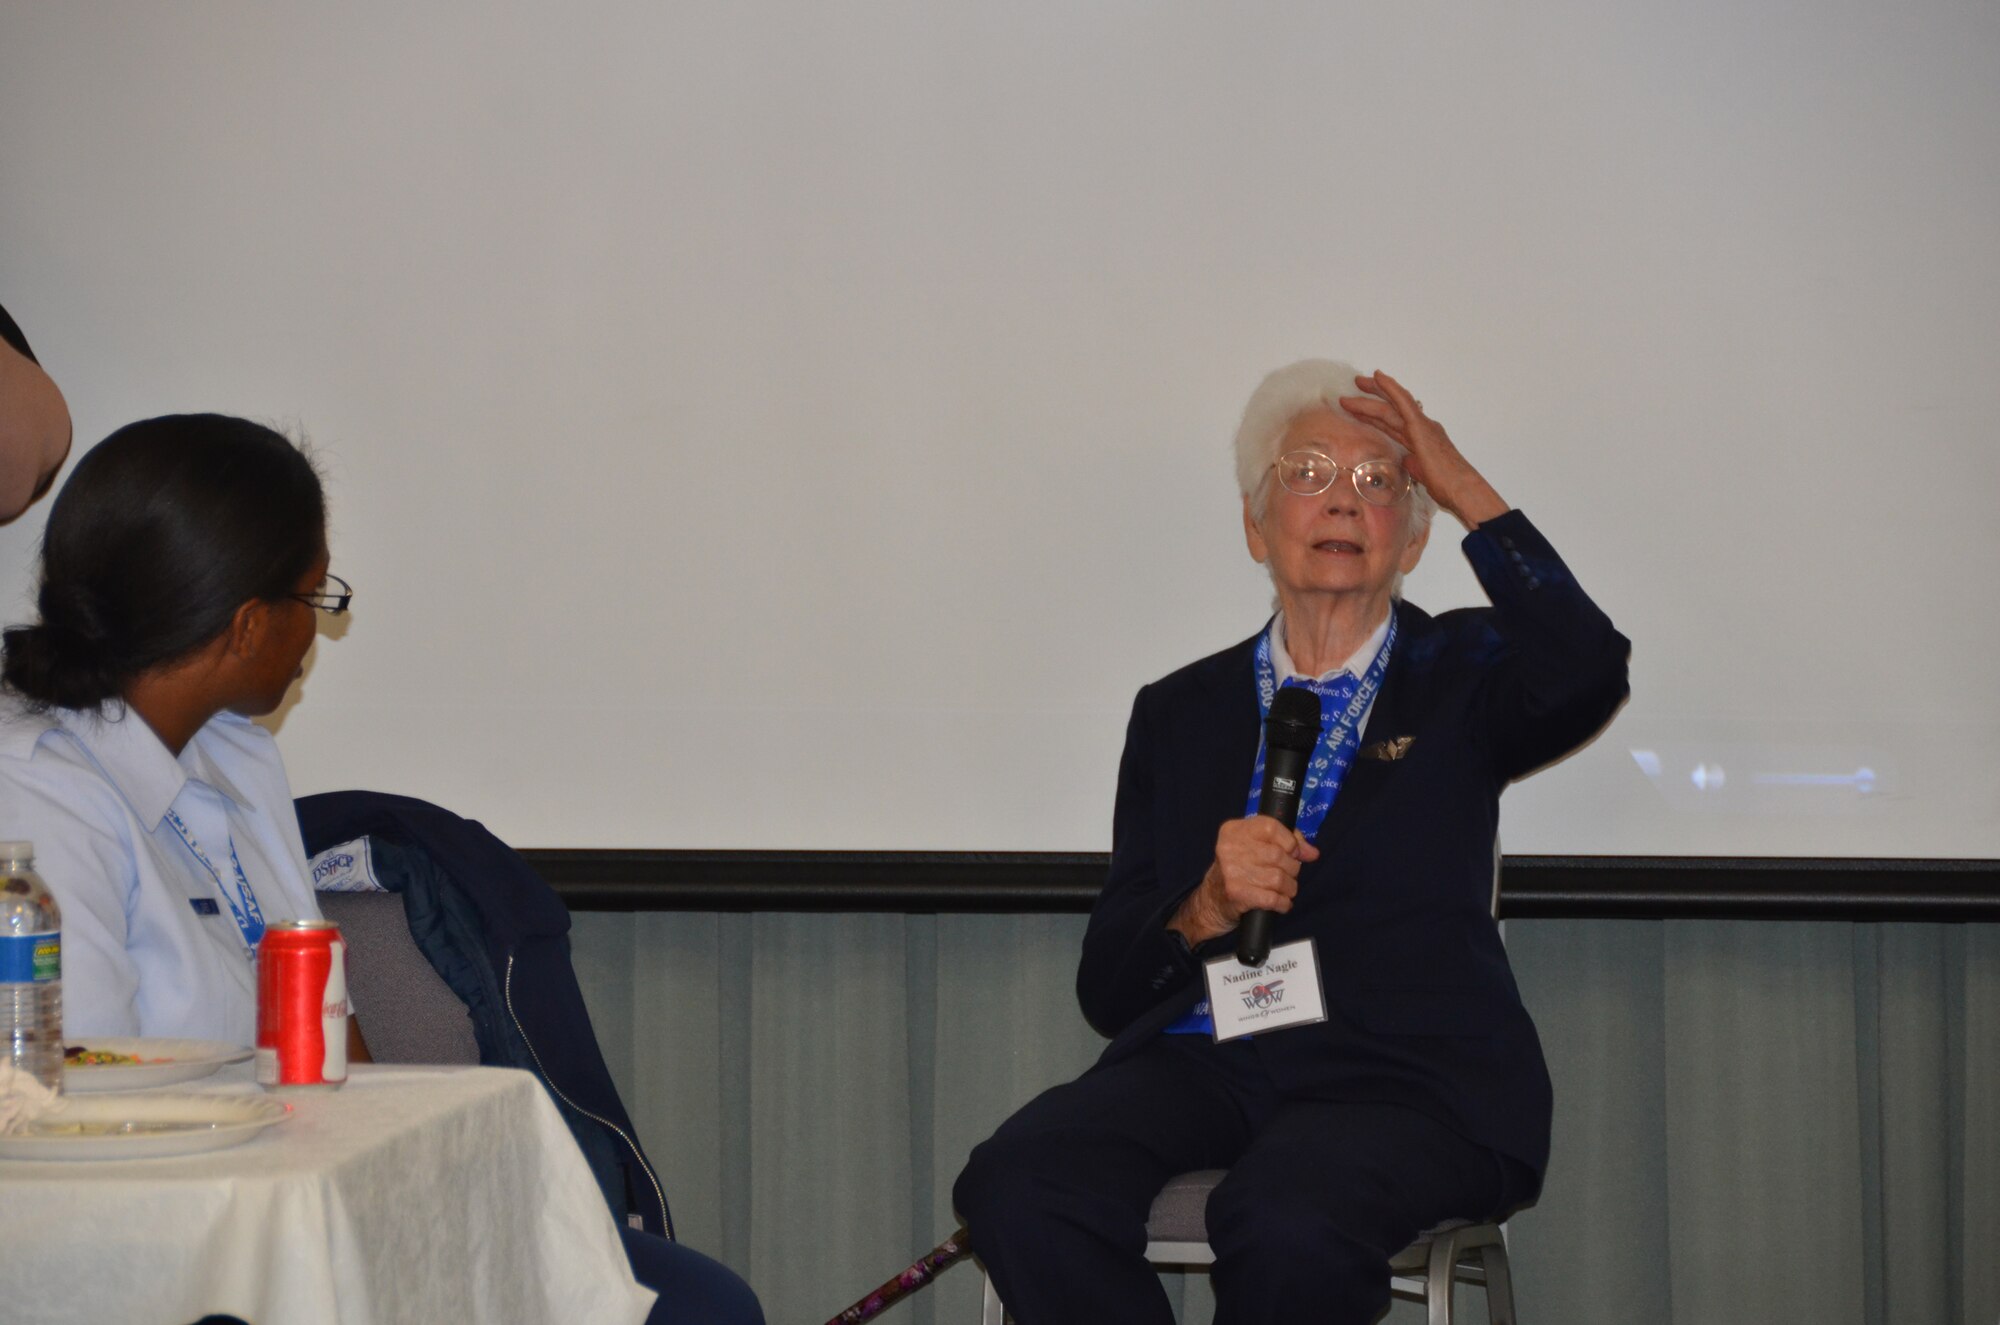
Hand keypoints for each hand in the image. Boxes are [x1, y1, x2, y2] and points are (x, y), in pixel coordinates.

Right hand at [1169, 816, 1320, 946]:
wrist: (1212, 900)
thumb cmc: (1239, 869)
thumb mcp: (1256, 847)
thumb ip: (1286, 842)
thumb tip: (1311, 852)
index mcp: (1234, 830)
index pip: (1271, 827)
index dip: (1290, 841)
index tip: (1293, 852)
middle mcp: (1229, 848)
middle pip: (1278, 855)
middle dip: (1292, 868)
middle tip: (1287, 874)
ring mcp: (1231, 872)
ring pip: (1279, 879)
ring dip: (1289, 888)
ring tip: (1284, 890)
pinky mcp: (1236, 894)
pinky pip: (1273, 898)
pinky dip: (1283, 903)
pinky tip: (1280, 902)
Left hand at [1337, 370, 1507, 528]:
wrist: (1461, 488)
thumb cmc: (1446, 487)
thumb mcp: (1423, 474)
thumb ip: (1413, 464)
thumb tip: (1406, 460)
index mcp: (1421, 440)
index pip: (1393, 424)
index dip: (1376, 415)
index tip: (1362, 409)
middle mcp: (1422, 428)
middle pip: (1391, 410)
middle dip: (1371, 399)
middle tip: (1354, 389)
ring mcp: (1422, 425)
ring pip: (1390, 406)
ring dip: (1369, 398)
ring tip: (1353, 387)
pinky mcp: (1420, 426)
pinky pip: (1403, 402)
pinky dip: (1390, 388)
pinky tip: (1377, 377)